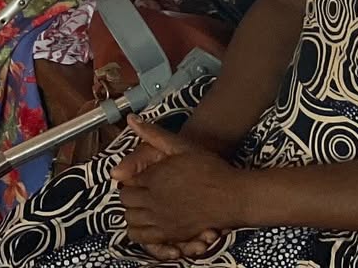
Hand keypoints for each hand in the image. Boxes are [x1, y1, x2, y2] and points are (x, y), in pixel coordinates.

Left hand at [118, 125, 241, 252]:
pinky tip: (148, 224)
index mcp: (152, 177)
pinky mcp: (171, 235)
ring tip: (143, 207)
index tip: (139, 178)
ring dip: (133, 212)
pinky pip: (143, 238)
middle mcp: (153, 199)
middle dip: (130, 194)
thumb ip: (154, 134)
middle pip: (125, 199)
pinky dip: (140, 232)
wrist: (232, 196)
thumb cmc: (209, 169)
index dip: (130, 178)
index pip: (125, 180)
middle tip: (140, 191)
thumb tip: (131, 119)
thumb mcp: (182, 145)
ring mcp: (161, 219)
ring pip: (130, 219)